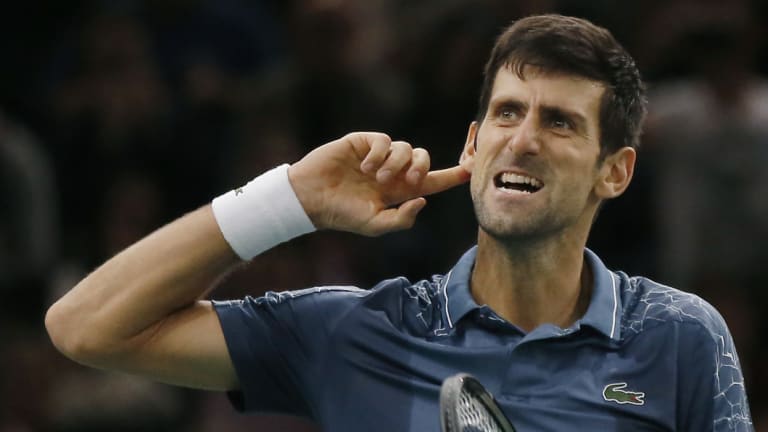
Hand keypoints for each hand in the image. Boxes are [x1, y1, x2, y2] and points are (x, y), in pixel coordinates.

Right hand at [289, 132, 469, 235]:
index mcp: (399, 192)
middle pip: (423, 159)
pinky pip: (384, 140)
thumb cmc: (342, 215)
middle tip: (407, 181)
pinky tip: (364, 166)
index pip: (434, 181)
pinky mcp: (364, 142)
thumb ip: (401, 219)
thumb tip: (423, 200)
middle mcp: (392, 171)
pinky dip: (379, 154)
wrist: (311, 199)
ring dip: (396, 163)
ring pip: (406, 148)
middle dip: (422, 168)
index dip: (454, 175)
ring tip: (376, 177)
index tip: (474, 167)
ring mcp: (379, 156)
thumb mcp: (375, 226)